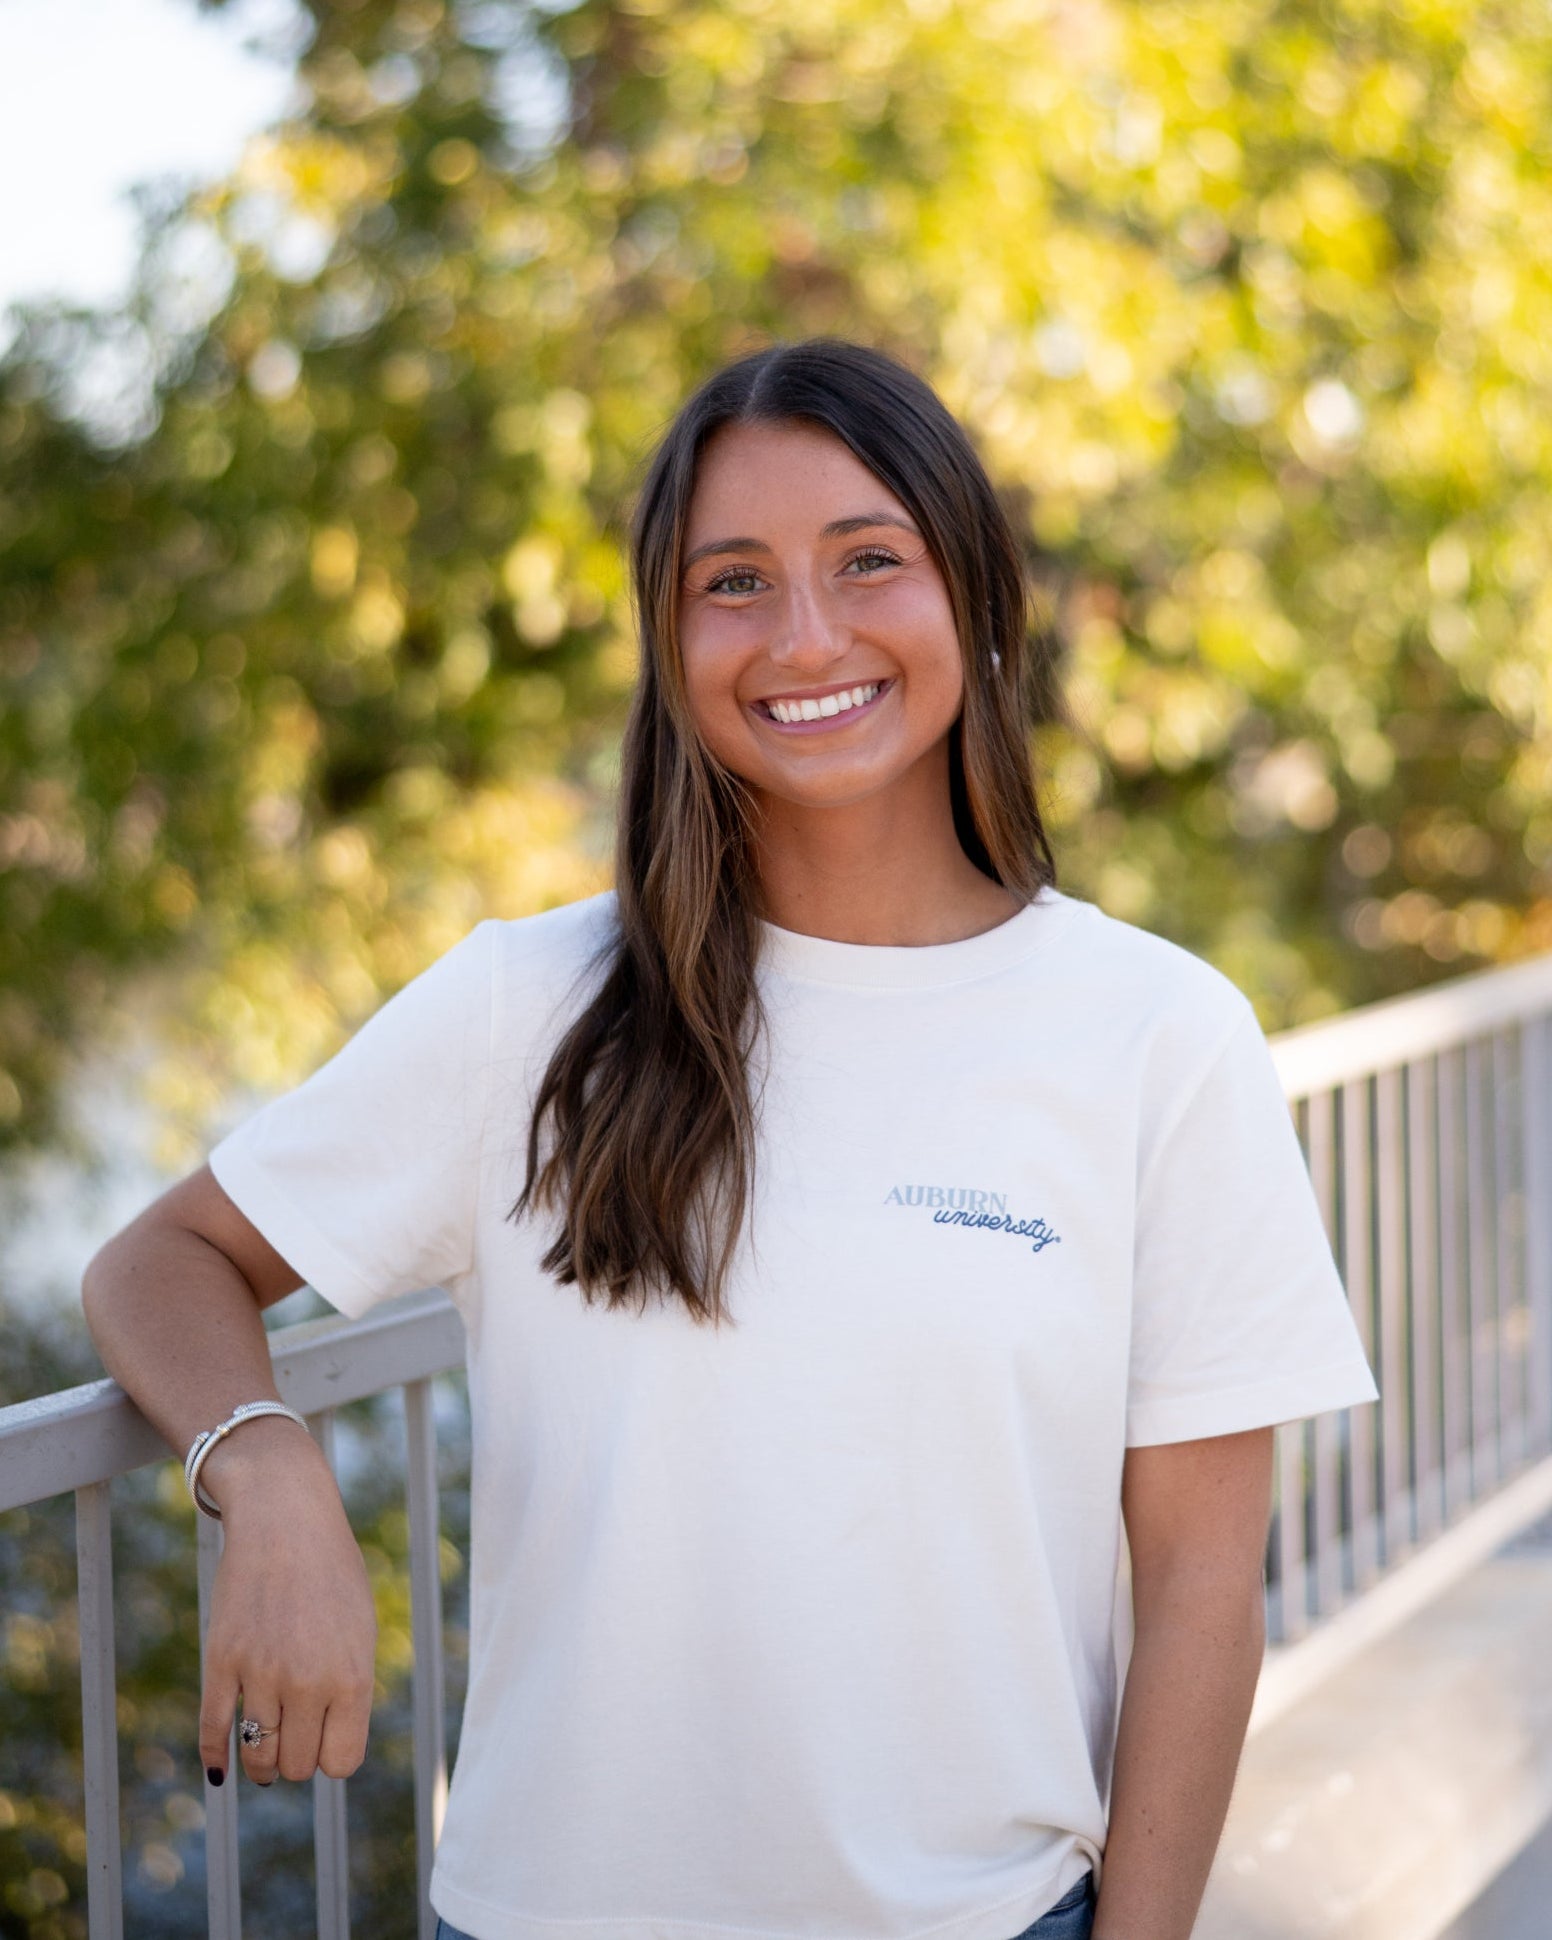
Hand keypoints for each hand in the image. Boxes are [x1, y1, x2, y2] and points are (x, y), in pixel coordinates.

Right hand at [197, 1429, 376, 1787]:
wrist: (285, 1520)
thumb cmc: (331, 1574)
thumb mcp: (360, 1629)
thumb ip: (349, 1687)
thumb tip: (330, 1744)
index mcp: (353, 1676)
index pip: (342, 1762)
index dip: (332, 1756)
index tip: (326, 1740)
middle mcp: (308, 1681)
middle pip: (297, 1765)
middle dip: (297, 1758)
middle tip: (295, 1739)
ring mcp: (262, 1672)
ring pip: (257, 1756)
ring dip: (260, 1765)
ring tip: (264, 1760)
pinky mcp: (222, 1659)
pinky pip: (214, 1729)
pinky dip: (216, 1757)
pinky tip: (220, 1768)